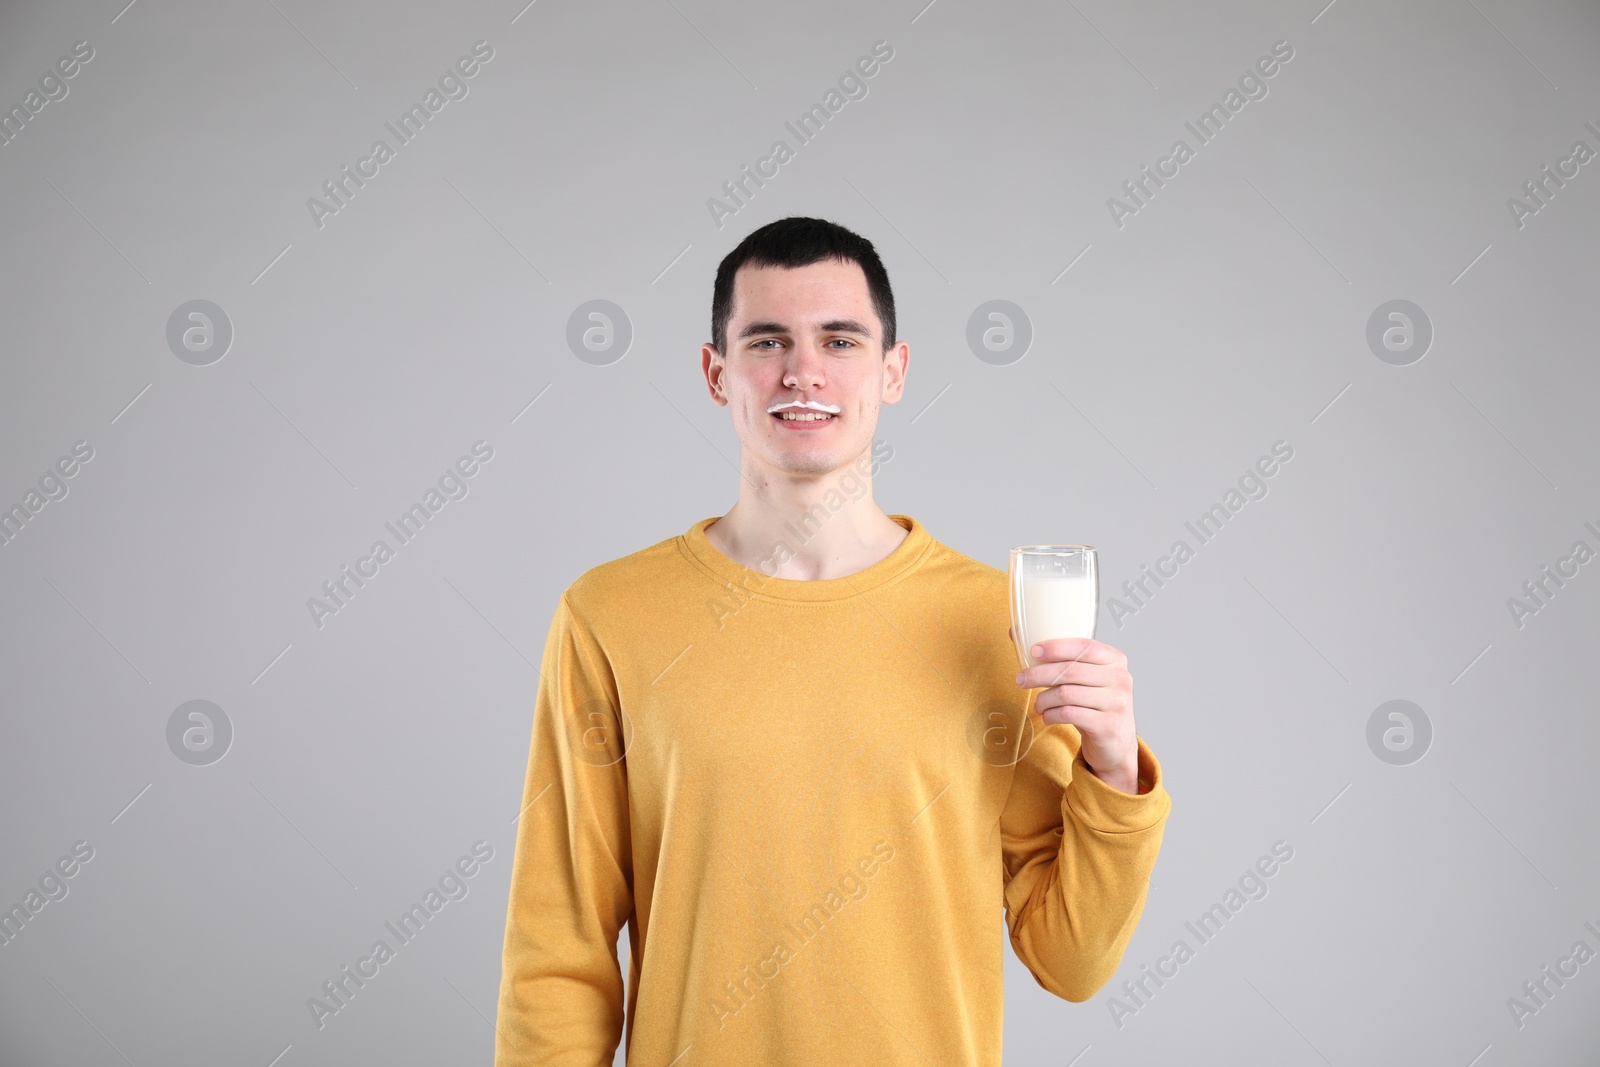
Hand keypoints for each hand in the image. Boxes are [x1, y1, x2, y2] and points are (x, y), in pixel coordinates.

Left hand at [1011, 631, 1139, 793]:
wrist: (1115, 743)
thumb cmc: (1094, 704)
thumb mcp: (1085, 678)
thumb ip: (1058, 657)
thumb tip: (1016, 633)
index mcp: (1115, 659)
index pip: (1084, 646)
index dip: (1056, 647)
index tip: (1033, 651)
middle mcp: (1120, 678)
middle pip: (1070, 671)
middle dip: (1039, 674)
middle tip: (1021, 680)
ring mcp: (1116, 702)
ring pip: (1066, 694)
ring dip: (1043, 699)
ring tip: (1038, 704)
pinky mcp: (1108, 725)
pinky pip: (1069, 714)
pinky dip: (1051, 715)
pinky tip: (1048, 716)